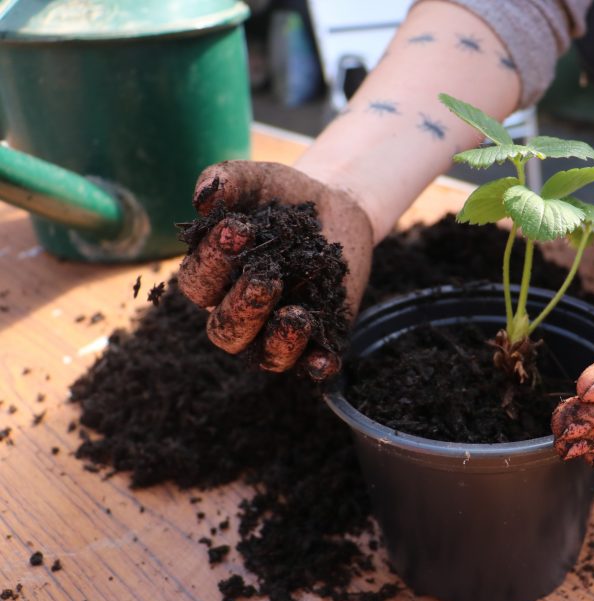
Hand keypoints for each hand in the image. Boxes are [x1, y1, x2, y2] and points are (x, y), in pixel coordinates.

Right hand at [177, 161, 373, 379]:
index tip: (237, 228)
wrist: (335, 208)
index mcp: (214, 279)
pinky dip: (316, 366)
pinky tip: (325, 361)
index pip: (198, 283)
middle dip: (243, 307)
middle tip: (266, 278)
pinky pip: (311, 363)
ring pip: (264, 354)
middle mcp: (240, 312)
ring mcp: (278, 330)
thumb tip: (204, 196)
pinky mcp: (318, 338)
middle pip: (226, 329)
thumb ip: (228, 181)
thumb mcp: (258, 180)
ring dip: (278, 341)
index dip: (211, 262)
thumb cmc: (282, 197)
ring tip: (297, 316)